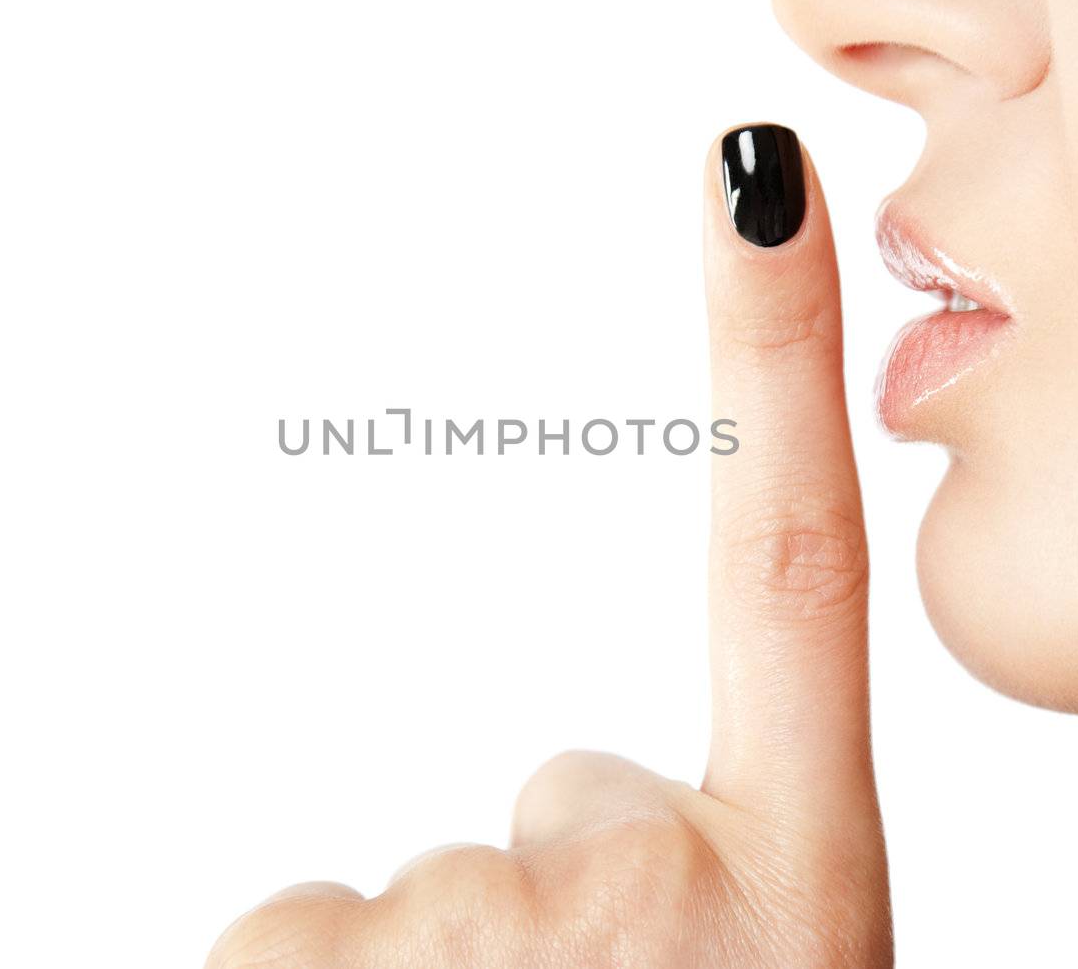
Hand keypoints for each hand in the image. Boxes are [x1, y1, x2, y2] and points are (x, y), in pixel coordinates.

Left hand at [209, 128, 889, 967]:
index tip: (750, 184)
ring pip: (414, 884)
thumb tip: (552, 804)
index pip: (791, 575)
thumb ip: (680, 871)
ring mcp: (483, 929)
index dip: (773, 365)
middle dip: (554, 895)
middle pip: (559, 798)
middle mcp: (653, 890)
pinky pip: (284, 936)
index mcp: (794, 891)